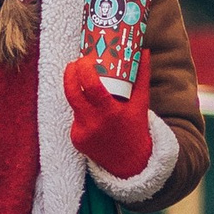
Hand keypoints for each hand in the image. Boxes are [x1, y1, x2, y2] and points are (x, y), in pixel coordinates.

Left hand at [65, 50, 152, 178]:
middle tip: (75, 63)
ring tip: (84, 81)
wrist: (130, 164)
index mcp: (111, 112)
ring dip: (76, 90)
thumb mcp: (141, 103)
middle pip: (71, 93)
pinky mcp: (76, 140)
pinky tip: (89, 108)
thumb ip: (142, 76)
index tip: (85, 58)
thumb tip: (143, 50)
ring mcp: (82, 133)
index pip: (90, 86)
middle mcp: (93, 124)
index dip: (83, 69)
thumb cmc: (136, 128)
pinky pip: (75, 117)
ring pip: (73, 104)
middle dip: (70, 73)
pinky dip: (81, 110)